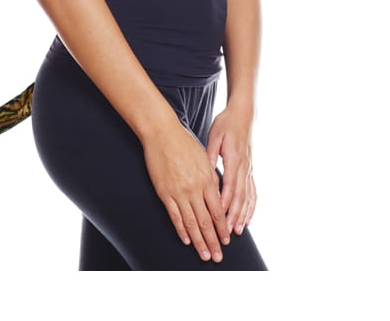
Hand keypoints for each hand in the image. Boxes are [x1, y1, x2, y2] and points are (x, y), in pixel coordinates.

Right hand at [142, 121, 231, 261]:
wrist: (162, 133)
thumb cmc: (184, 142)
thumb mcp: (204, 158)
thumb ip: (211, 177)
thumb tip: (218, 194)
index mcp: (207, 179)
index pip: (218, 210)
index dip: (222, 227)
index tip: (226, 240)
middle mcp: (195, 188)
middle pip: (206, 221)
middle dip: (213, 240)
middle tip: (218, 256)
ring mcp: (179, 192)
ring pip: (191, 223)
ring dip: (199, 241)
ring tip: (205, 254)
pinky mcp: (165, 192)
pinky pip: (175, 216)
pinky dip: (181, 230)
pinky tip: (186, 240)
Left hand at [206, 108, 256, 234]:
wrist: (242, 115)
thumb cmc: (226, 124)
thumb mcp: (214, 136)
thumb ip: (210, 155)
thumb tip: (204, 172)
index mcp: (234, 159)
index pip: (229, 186)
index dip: (225, 204)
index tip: (219, 219)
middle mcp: (244, 167)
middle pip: (239, 196)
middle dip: (234, 216)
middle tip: (228, 233)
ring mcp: (249, 169)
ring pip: (247, 196)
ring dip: (243, 215)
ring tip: (238, 231)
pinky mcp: (250, 170)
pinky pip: (252, 191)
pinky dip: (251, 206)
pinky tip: (248, 218)